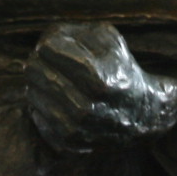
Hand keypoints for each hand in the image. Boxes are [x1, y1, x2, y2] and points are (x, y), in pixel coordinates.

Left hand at [26, 22, 176, 153]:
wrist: (144, 116)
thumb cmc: (122, 71)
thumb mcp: (111, 42)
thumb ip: (78, 33)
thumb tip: (48, 36)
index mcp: (98, 79)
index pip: (49, 49)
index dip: (47, 43)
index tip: (50, 44)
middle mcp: (86, 107)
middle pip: (36, 71)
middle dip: (38, 60)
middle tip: (42, 59)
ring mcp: (76, 128)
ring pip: (32, 94)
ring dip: (35, 83)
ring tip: (48, 78)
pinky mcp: (69, 143)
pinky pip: (37, 117)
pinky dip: (40, 105)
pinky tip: (51, 99)